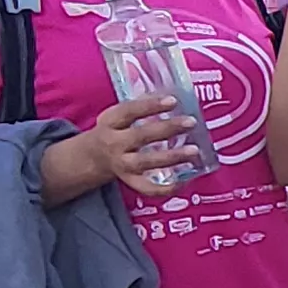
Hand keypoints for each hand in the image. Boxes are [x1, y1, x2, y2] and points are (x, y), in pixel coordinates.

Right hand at [61, 94, 201, 197]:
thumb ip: (139, 108)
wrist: (93, 157)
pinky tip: (187, 179)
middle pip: (141, 136)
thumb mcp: (118, 115)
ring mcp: (122, 165)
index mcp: (111, 123)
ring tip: (194, 150)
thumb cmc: (114, 130)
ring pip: (147, 162)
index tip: (173, 101)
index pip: (130, 111)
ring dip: (172, 157)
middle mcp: (115, 144)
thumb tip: (172, 98)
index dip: (151, 105)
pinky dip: (168, 187)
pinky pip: (149, 188)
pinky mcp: (130, 181)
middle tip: (190, 122)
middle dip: (167, 129)